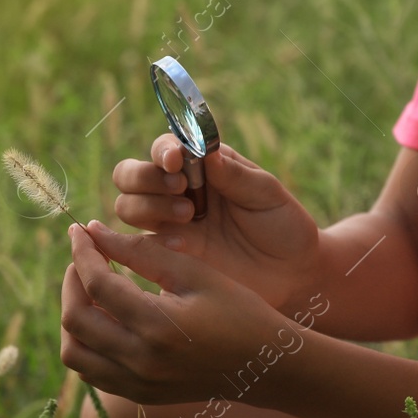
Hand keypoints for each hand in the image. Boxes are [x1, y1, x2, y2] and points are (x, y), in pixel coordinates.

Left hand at [60, 219, 300, 406]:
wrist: (264, 365)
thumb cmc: (238, 310)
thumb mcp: (195, 273)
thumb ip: (142, 251)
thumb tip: (94, 231)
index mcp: (158, 326)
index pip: (97, 285)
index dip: (83, 252)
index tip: (80, 230)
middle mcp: (141, 362)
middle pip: (76, 319)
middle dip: (71, 280)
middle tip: (84, 256)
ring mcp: (138, 384)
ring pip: (74, 352)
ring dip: (72, 315)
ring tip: (89, 288)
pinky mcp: (139, 395)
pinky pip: (90, 371)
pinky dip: (84, 342)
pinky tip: (101, 317)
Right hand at [111, 134, 321, 312]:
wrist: (290, 270)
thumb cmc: (281, 222)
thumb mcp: (266, 193)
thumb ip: (235, 174)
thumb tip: (205, 153)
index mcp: (200, 164)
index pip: (163, 148)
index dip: (161, 150)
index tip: (174, 160)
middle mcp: (177, 189)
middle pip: (128, 174)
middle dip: (144, 178)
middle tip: (180, 190)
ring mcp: (170, 221)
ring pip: (127, 206)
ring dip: (148, 206)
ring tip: (189, 215)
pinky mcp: (171, 253)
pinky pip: (142, 244)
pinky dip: (155, 239)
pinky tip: (184, 244)